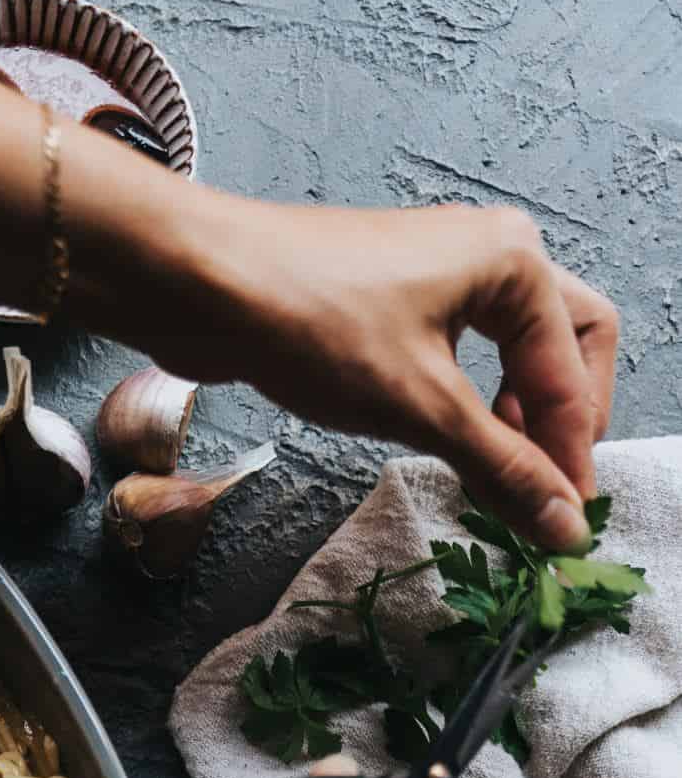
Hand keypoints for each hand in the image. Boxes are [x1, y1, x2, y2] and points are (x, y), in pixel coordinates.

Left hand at [149, 197, 617, 552]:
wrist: (204, 285)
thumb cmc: (312, 323)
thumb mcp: (422, 407)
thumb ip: (501, 465)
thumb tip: (562, 524)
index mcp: (513, 262)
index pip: (574, 370)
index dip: (572, 451)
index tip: (563, 522)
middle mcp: (487, 253)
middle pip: (561, 347)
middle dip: (557, 423)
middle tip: (539, 494)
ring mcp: (438, 272)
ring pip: (510, 351)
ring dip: (513, 417)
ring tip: (495, 478)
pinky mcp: (392, 297)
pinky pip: (459, 355)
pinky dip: (467, 405)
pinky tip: (448, 445)